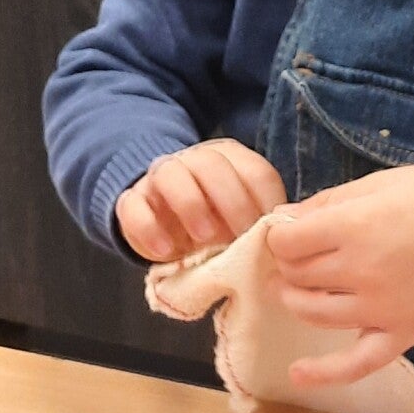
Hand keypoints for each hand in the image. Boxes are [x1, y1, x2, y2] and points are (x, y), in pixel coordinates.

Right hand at [115, 139, 284, 262]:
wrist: (160, 218)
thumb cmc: (213, 221)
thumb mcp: (239, 220)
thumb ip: (257, 221)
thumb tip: (282, 239)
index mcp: (230, 160)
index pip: (254, 170)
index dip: (264, 201)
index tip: (267, 232)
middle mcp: (194, 161)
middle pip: (212, 164)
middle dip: (231, 201)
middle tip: (239, 236)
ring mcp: (159, 177)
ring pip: (171, 174)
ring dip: (191, 204)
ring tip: (204, 238)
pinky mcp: (131, 201)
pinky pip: (133, 206)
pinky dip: (148, 229)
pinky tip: (165, 251)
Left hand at [264, 164, 413, 387]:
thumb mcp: (383, 182)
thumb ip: (331, 202)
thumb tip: (287, 222)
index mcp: (356, 227)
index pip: (288, 242)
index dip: (282, 234)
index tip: (291, 230)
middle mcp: (362, 272)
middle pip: (297, 275)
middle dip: (290, 262)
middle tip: (302, 251)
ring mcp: (381, 309)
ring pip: (312, 312)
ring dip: (296, 298)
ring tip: (299, 286)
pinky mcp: (401, 334)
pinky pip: (356, 363)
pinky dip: (323, 373)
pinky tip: (297, 374)